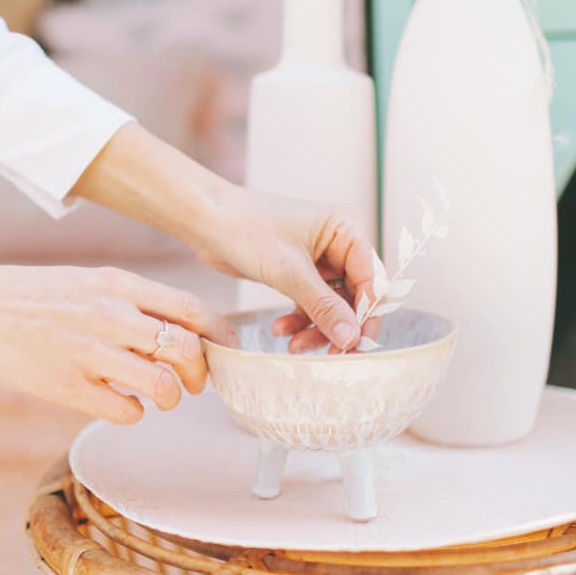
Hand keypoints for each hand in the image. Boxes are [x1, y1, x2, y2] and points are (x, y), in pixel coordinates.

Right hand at [0, 242, 235, 423]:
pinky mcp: (68, 387)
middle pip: (187, 350)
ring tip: (159, 398)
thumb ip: (132, 300)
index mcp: (119, 284)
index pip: (192, 309)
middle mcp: (111, 315)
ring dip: (170, 398)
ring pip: (163, 387)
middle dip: (201, 374)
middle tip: (194, 383)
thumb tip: (178, 326)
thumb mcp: (87, 280)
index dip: (219, 335)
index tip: (224, 350)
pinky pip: (126, 412)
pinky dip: (134, 414)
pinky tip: (121, 405)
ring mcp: (90, 353)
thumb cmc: (29, 295)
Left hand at [72, 124, 379, 352]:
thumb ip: (323, 306)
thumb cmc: (246, 230)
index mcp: (347, 228)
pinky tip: (280, 330)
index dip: (364, 314)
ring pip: (331, 303)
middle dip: (338, 325)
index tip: (353, 346)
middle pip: (354, 295)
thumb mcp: (288, 272)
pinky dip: (299, 318)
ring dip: (315, 326)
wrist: (205, 219)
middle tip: (328, 355)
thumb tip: (352, 339)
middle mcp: (339, 241)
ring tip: (293, 346)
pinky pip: (310, 302)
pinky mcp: (298, 270)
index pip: (371, 280)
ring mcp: (319, 257)